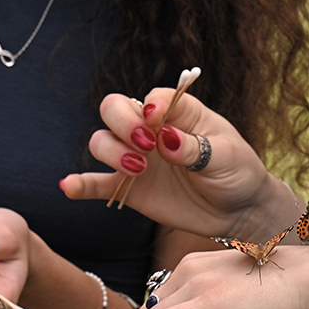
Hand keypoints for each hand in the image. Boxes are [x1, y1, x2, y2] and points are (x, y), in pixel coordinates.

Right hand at [60, 90, 290, 240]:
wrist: (239, 210)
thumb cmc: (238, 172)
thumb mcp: (226, 156)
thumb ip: (195, 148)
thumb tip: (166, 140)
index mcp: (178, 112)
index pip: (152, 98)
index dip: (150, 106)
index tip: (156, 121)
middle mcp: (151, 130)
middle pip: (115, 109)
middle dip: (122, 123)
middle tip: (144, 145)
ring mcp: (137, 158)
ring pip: (102, 142)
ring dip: (111, 151)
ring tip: (138, 169)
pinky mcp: (129, 187)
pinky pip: (97, 183)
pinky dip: (81, 184)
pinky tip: (69, 187)